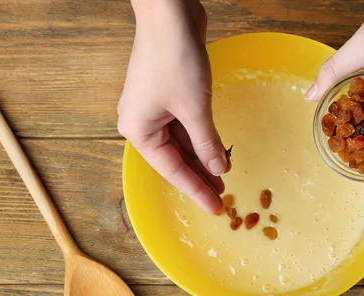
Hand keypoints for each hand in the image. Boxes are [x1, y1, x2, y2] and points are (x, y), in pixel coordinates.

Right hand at [118, 0, 228, 213]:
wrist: (170, 13)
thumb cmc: (174, 59)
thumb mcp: (195, 108)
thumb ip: (208, 143)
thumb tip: (219, 169)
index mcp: (138, 131)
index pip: (172, 170)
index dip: (196, 190)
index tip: (215, 208)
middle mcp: (142, 123)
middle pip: (175, 158)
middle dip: (201, 175)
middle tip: (224, 196)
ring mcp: (154, 108)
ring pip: (182, 142)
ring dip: (204, 156)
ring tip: (225, 176)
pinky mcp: (168, 94)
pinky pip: (186, 124)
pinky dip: (202, 136)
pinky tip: (218, 149)